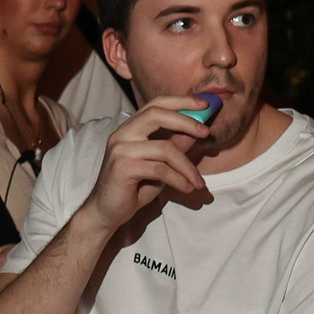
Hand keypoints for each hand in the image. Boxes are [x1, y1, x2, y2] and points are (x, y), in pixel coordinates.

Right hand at [81, 100, 214, 232]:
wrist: (107, 212)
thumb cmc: (134, 187)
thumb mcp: (160, 163)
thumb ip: (174, 145)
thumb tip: (197, 130)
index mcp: (130, 129)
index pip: (155, 104)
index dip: (181, 101)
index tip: (206, 104)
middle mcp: (122, 134)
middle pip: (157, 115)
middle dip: (186, 121)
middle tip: (207, 132)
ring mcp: (120, 150)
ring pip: (165, 148)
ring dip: (188, 167)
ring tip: (198, 182)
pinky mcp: (122, 167)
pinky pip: (160, 170)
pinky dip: (179, 180)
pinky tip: (187, 189)